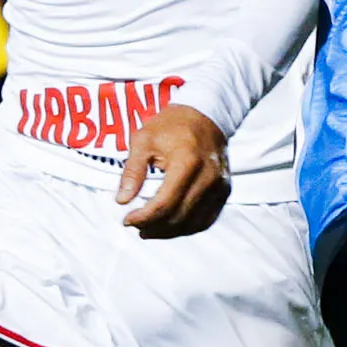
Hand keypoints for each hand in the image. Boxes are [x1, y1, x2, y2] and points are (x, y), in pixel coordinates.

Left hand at [115, 103, 231, 236]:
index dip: (144, 217)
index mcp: (187, 162)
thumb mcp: (143, 140)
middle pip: (179, 216)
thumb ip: (132, 171)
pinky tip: (170, 225)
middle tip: (135, 225)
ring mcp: (219, 185)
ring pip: (193, 222)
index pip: (164, 203)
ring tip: (149, 229)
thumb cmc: (171, 126)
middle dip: (154, 226)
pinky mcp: (224, 190)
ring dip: (169, 231)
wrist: (206, 116)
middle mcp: (208, 177)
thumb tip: (122, 200)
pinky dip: (187, 227)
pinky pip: (206, 219)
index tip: (126, 220)